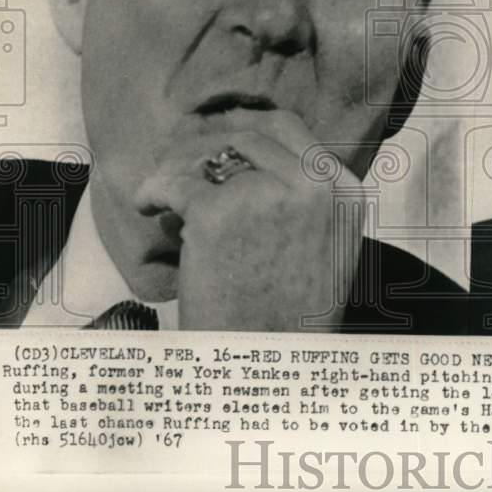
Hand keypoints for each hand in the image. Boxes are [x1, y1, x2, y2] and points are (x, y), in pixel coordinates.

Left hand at [134, 110, 364, 330]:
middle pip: (248, 133)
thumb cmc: (294, 314)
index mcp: (344, 189)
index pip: (289, 128)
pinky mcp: (219, 212)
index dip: (246, 126)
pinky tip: (148, 206)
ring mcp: (267, 194)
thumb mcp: (330, 244)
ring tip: (162, 187)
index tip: (218, 134)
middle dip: (208, 138)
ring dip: (179, 164)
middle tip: (181, 154)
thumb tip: (260, 156)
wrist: (270, 365)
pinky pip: (175, 182)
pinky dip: (153, 192)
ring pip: (209, 153)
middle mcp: (313, 183)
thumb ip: (308, 196)